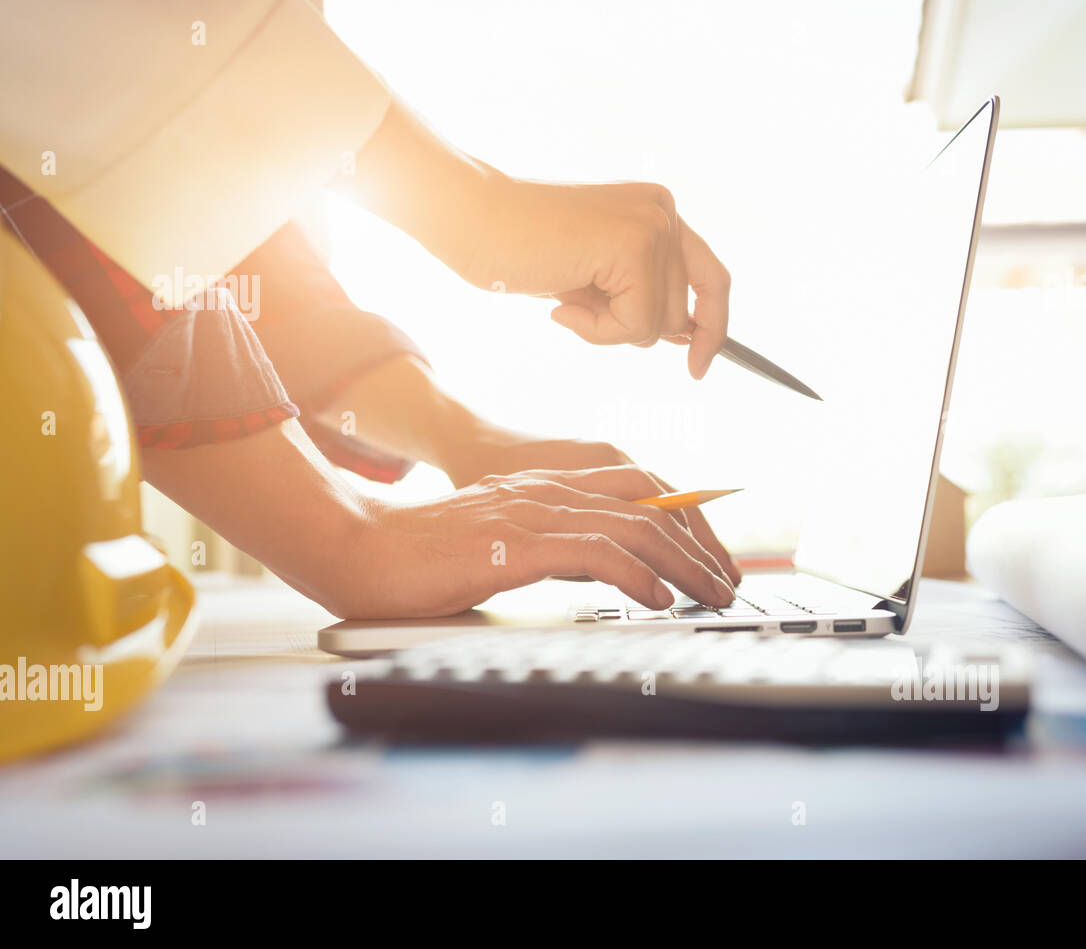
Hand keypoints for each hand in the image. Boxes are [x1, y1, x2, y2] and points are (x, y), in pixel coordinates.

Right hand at [448, 429, 741, 585]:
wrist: (358, 548)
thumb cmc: (419, 557)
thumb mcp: (498, 543)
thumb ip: (546, 547)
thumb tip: (596, 572)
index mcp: (544, 487)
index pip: (637, 489)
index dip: (684, 519)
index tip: (711, 556)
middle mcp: (546, 490)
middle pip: (648, 505)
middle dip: (698, 546)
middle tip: (726, 582)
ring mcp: (531, 512)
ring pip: (633, 526)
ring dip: (683, 564)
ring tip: (710, 594)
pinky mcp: (515, 543)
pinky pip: (594, 552)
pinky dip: (636, 574)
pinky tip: (658, 598)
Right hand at [465, 177, 730, 378]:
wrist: (471, 221)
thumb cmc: (520, 251)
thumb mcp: (594, 275)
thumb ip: (638, 293)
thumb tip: (683, 335)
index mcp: (657, 212)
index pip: (712, 279)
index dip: (713, 327)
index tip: (699, 368)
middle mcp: (663, 212)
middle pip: (683, 314)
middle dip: (632, 329)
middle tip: (577, 307)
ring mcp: (651, 226)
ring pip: (661, 325)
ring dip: (609, 330)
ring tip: (566, 298)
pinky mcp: (633, 246)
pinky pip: (636, 325)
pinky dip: (598, 332)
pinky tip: (562, 305)